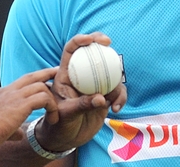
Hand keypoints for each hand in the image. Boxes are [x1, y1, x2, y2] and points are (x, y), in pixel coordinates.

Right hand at [0, 67, 57, 151]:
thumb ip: (10, 129)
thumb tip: (19, 134)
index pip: (19, 84)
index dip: (31, 84)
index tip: (41, 85)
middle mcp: (7, 91)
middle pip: (31, 76)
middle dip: (46, 73)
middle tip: (56, 71)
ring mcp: (14, 95)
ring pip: (40, 85)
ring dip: (51, 98)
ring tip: (55, 112)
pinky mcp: (21, 104)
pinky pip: (44, 98)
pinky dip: (52, 107)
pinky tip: (53, 119)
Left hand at [37, 33, 127, 151]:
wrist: (66, 139)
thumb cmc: (59, 124)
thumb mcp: (67, 114)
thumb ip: (82, 104)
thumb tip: (102, 98)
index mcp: (66, 75)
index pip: (71, 51)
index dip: (79, 41)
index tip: (90, 39)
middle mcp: (81, 76)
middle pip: (92, 53)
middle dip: (101, 43)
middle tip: (108, 43)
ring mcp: (94, 85)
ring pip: (109, 72)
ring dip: (116, 81)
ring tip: (114, 100)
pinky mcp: (104, 96)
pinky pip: (117, 90)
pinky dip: (120, 97)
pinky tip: (117, 109)